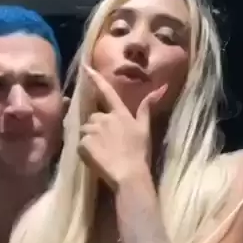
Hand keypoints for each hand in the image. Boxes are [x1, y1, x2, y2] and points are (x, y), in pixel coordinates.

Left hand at [78, 65, 165, 189]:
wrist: (129, 174)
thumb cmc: (139, 153)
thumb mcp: (145, 128)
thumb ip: (147, 107)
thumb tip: (162, 87)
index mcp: (120, 113)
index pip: (106, 92)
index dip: (95, 79)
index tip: (85, 67)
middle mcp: (104, 118)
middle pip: (93, 117)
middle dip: (96, 127)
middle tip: (108, 145)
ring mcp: (93, 130)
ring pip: (85, 130)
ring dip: (90, 139)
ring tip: (103, 153)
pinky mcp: (83, 143)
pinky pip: (80, 144)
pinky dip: (85, 152)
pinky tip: (96, 159)